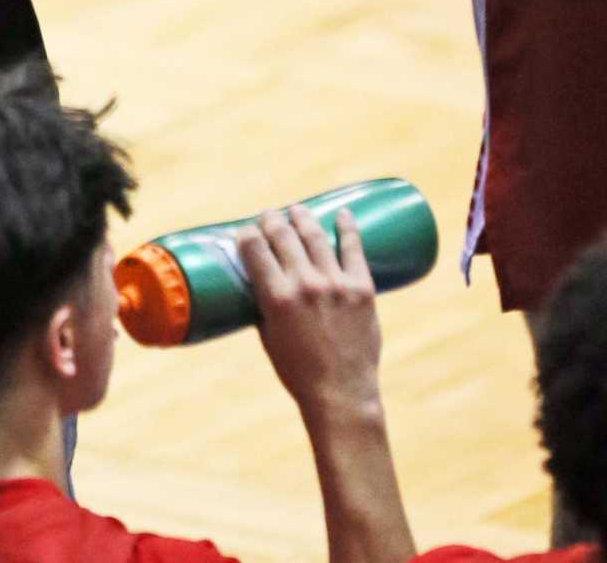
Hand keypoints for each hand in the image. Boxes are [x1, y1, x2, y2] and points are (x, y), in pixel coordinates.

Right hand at [241, 206, 385, 426]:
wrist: (342, 395)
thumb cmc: (298, 371)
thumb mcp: (268, 335)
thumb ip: (263, 304)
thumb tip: (259, 277)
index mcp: (277, 297)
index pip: (253, 246)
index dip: (246, 233)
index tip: (245, 232)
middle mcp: (305, 284)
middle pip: (282, 234)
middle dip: (270, 220)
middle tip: (269, 217)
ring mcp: (335, 284)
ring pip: (315, 235)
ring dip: (302, 217)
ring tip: (297, 211)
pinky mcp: (362, 289)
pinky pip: (354, 249)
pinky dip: (347, 227)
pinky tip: (342, 213)